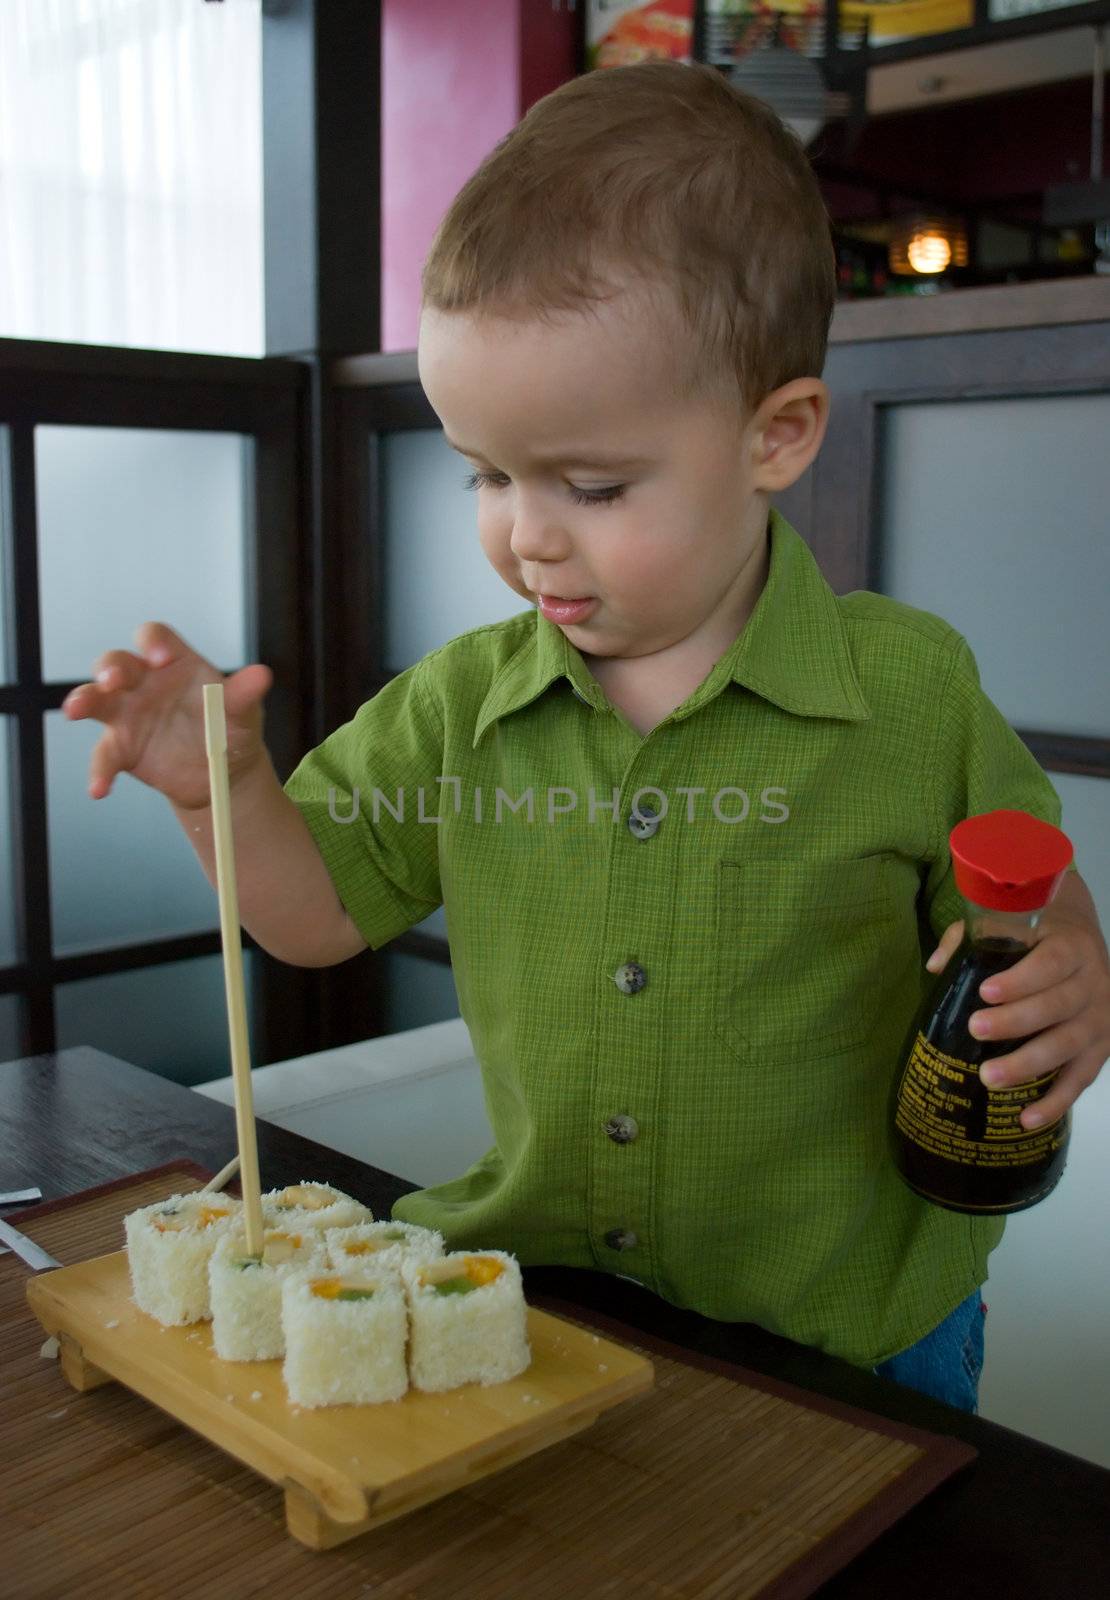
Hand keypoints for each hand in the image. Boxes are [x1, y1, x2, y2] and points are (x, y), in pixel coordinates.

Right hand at [62, 621, 273, 811]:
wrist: (222, 775)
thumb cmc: (231, 730)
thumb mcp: (243, 713)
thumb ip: (244, 695)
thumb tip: (262, 675)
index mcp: (176, 664)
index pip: (156, 638)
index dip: (153, 642)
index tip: (161, 658)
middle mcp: (145, 682)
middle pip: (118, 663)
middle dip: (110, 668)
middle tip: (112, 680)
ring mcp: (128, 713)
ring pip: (96, 699)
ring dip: (82, 700)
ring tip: (75, 710)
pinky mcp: (121, 747)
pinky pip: (104, 755)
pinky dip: (99, 771)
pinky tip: (99, 789)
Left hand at [926, 875, 1109, 1128]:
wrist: (1083, 938)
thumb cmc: (1036, 933)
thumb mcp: (1007, 920)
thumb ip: (969, 938)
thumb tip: (935, 967)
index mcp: (1072, 947)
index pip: (1052, 962)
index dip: (1021, 979)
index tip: (986, 992)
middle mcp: (1094, 983)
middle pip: (1059, 1005)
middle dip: (1017, 1021)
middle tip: (976, 1029)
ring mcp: (1100, 1019)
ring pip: (1070, 1045)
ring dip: (1029, 1064)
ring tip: (989, 1078)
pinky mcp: (1101, 1049)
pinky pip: (1082, 1078)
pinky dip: (1057, 1102)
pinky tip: (1027, 1118)